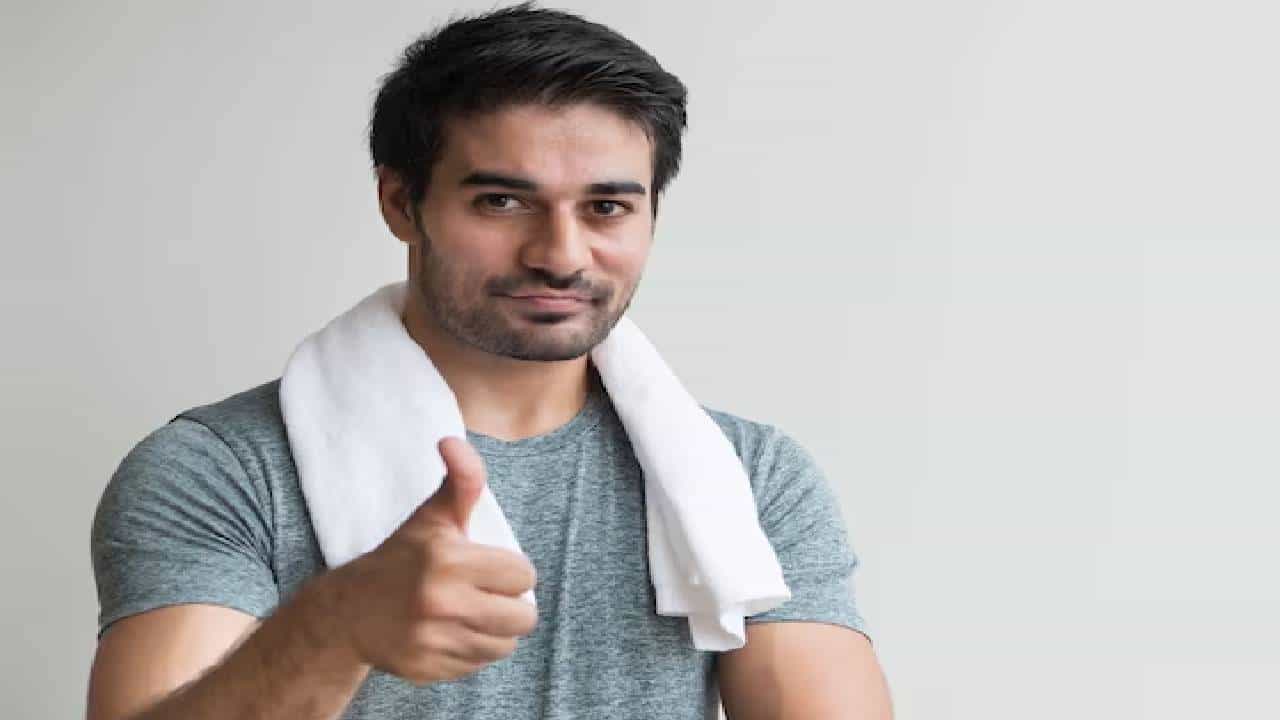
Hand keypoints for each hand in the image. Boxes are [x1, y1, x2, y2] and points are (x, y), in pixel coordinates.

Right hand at [326, 436, 538, 684]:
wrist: (349, 611)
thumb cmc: (403, 558)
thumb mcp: (432, 516)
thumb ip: (460, 481)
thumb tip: (453, 441)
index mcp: (448, 561)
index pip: (523, 576)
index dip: (512, 570)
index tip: (491, 567)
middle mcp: (442, 603)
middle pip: (523, 617)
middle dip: (513, 605)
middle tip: (489, 594)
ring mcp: (434, 641)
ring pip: (506, 645)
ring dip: (497, 630)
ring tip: (473, 613)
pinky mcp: (429, 670)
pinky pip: (479, 665)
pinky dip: (473, 651)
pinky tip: (453, 633)